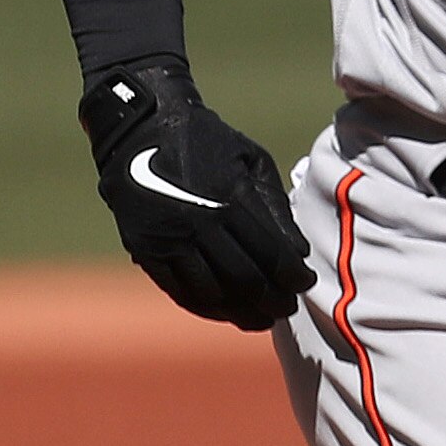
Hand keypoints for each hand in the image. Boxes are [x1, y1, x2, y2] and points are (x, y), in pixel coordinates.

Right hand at [82, 59, 315, 331]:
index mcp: (231, 198)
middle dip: (273, 301)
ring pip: (213, 294)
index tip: (305, 284)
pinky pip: (180, 292)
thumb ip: (276, 207)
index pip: (273, 254)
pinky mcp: (146, 250)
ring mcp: (170, 239)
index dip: (294, 277)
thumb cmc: (205, 141)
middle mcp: (200, 223)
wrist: (139, 128)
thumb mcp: (251, 160)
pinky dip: (206, 308)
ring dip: (241, 312)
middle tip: (286, 308)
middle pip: (246, 281)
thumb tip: (298, 252)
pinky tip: (224, 310)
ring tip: (260, 317)